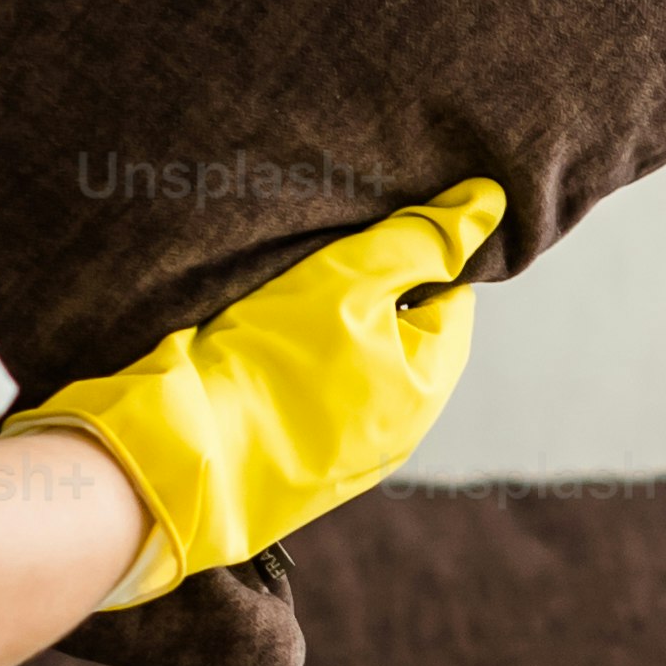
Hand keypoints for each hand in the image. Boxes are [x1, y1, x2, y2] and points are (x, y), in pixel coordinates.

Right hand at [6, 181, 499, 601]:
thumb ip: (419, 241)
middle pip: (398, 327)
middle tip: (314, 251)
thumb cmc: (268, 367)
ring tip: (275, 295)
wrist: (175, 461)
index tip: (365, 222)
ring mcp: (343, 453)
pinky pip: (307, 395)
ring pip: (349, 361)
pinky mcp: (289, 460)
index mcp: (427, 386)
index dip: (413, 246)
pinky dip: (288, 364)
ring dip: (321, 324)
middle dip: (365, 285)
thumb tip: (490, 204)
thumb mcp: (348, 280)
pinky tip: (251, 346)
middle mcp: (397, 428)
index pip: (450, 291)